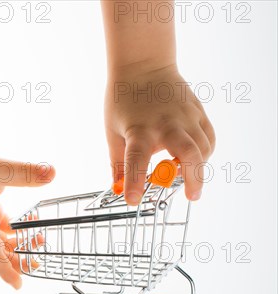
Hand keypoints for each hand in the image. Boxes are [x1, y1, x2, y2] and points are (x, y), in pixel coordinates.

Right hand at [0, 143, 54, 288]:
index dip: (5, 271)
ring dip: (20, 244)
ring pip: (0, 241)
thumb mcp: (0, 167)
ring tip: (41, 240)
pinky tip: (31, 222)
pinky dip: (16, 230)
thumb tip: (51, 174)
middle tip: (37, 263)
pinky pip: (1, 229)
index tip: (18, 285)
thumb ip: (26, 172)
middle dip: (17, 261)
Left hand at [104, 63, 215, 204]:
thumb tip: (119, 188)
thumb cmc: (124, 100)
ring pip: (204, 147)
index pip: (136, 160)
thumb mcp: (113, 131)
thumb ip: (118, 163)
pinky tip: (196, 158)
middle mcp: (165, 123)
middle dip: (193, 179)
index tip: (133, 200)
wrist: (143, 64)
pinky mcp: (197, 111)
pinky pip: (209, 138)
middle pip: (188, 153)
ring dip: (200, 167)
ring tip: (189, 177)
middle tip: (192, 196)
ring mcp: (185, 116)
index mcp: (139, 130)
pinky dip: (206, 153)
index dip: (134, 181)